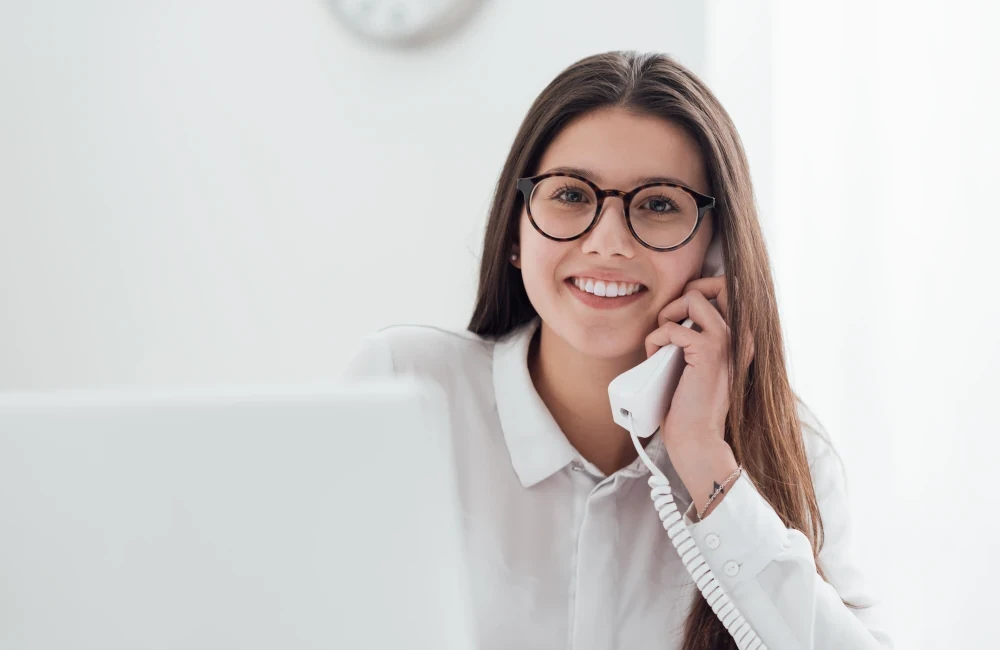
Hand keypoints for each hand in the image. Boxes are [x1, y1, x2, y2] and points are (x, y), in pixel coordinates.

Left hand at [643, 275, 752, 446]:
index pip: (728, 288)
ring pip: (692, 298)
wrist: (696, 437)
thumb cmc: (692, 403)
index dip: (698, 291)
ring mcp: (727, 341)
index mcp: (742, 337)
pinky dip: (655, 339)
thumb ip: (700, 336)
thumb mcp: (700, 362)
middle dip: (682, 298)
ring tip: (661, 342)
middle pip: (713, 283)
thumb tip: (678, 310)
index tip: (677, 315)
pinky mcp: (708, 351)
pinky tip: (655, 357)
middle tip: (668, 324)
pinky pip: (672, 327)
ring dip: (666, 317)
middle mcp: (741, 335)